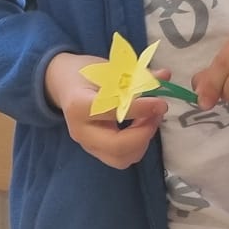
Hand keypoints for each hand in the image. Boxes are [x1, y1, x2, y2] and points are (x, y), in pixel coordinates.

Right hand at [46, 51, 166, 169]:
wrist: (63, 85)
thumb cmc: (85, 73)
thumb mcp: (109, 69)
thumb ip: (136, 75)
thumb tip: (165, 76)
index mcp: (79, 106)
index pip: (113, 113)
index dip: (141, 109)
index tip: (161, 103)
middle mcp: (80, 131)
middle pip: (117, 147)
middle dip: (144, 133)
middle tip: (156, 114)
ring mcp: (86, 144)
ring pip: (121, 159)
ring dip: (142, 142)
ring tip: (149, 119)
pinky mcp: (95, 150)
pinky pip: (121, 158)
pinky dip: (137, 145)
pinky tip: (141, 126)